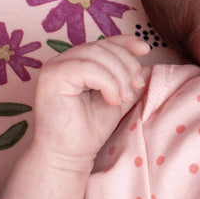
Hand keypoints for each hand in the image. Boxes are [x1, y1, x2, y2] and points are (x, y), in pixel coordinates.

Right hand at [31, 35, 150, 173]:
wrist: (69, 155)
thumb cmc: (90, 128)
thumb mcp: (118, 97)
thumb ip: (130, 80)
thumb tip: (147, 65)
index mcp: (76, 61)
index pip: (104, 43)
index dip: (126, 42)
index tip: (145, 49)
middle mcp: (62, 60)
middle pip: (103, 47)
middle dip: (126, 65)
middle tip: (136, 87)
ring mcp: (55, 67)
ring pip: (97, 55)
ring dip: (119, 76)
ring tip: (124, 97)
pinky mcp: (52, 77)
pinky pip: (88, 68)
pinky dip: (107, 82)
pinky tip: (112, 99)